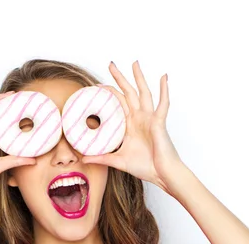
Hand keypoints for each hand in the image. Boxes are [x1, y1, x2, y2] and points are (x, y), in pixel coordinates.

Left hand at [82, 61, 184, 191]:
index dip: (108, 94)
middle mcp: (140, 118)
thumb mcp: (118, 161)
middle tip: (111, 64)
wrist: (162, 175)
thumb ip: (101, 158)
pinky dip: (164, 90)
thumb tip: (83, 158)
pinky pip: (162, 104)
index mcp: (131, 125)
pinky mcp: (159, 122)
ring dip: (139, 78)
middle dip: (120, 78)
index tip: (97, 87)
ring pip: (143, 93)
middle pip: (129, 93)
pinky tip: (163, 77)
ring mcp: (150, 119)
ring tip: (134, 63)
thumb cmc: (146, 167)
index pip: (117, 104)